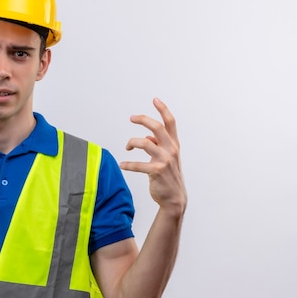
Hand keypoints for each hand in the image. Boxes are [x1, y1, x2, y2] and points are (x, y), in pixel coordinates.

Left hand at [119, 98, 186, 214]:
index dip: (163, 109)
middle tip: (131, 118)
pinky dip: (127, 164)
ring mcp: (164, 160)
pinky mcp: (156, 171)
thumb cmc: (168, 176)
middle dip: (143, 119)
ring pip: (144, 142)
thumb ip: (158, 146)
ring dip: (132, 142)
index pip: (170, 123)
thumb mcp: (167, 158)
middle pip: (157, 127)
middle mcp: (171, 150)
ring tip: (127, 147)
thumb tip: (147, 137)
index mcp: (174, 144)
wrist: (174, 198)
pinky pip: (137, 164)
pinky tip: (122, 165)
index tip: (154, 99)